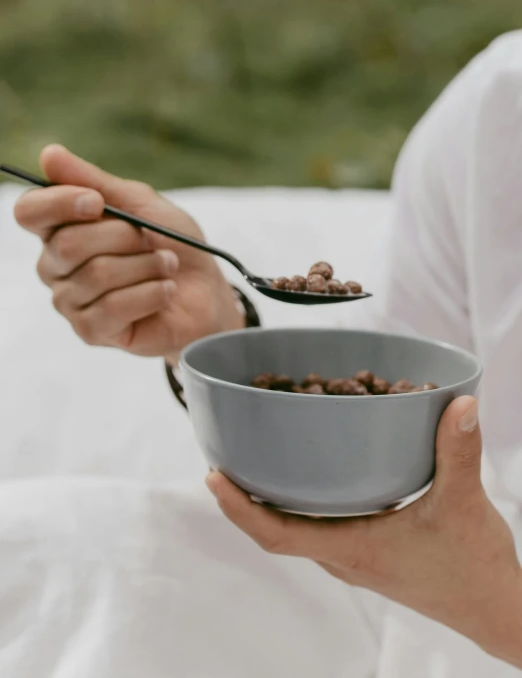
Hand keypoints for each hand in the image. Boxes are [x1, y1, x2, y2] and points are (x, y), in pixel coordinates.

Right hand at [14, 145, 243, 362]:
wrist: (205, 291)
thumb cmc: (172, 244)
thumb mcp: (141, 203)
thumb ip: (95, 181)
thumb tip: (49, 155)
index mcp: (61, 228)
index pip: (30, 212)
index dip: (59, 204)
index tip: (97, 202)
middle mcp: (56, 265)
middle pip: (69, 244)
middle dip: (124, 238)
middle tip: (154, 242)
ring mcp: (70, 301)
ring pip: (97, 274)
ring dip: (146, 266)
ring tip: (167, 266)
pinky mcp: (91, 331)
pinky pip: (114, 307)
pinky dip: (151, 293)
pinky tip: (165, 291)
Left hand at [206, 397, 521, 667]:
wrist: (493, 608)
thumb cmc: (472, 570)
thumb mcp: (465, 505)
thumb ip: (458, 452)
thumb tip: (460, 403)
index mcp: (353, 548)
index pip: (277, 535)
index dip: (238, 508)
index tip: (212, 477)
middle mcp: (344, 556)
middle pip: (275, 529)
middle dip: (244, 497)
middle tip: (223, 456)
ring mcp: (354, 556)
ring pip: (296, 527)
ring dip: (270, 499)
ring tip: (254, 459)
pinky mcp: (367, 551)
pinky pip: (318, 525)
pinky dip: (301, 501)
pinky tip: (310, 472)